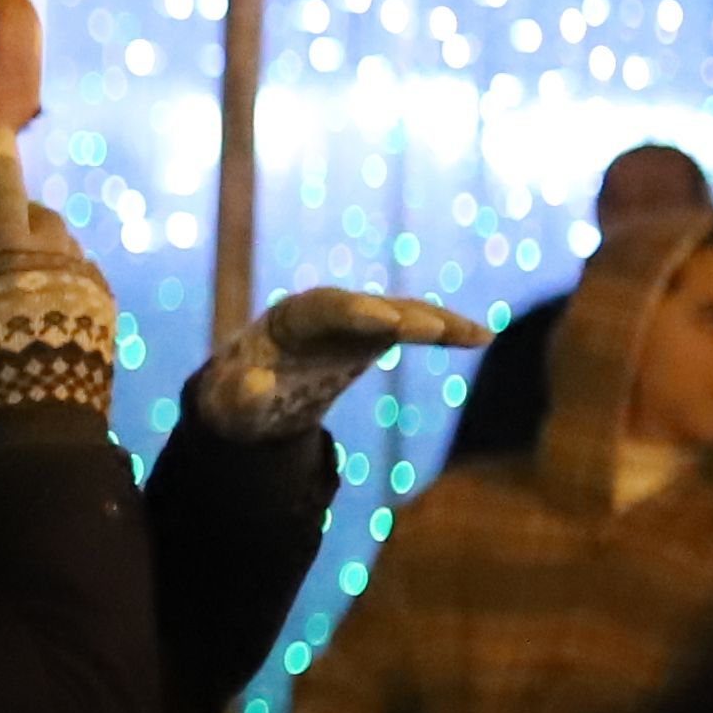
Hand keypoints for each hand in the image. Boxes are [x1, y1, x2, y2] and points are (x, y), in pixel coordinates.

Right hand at [0, 133, 122, 445]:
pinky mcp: (106, 315)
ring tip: (21, 262)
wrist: (52, 437)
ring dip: (45, 240)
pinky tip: (50, 292)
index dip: (0, 161)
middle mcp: (59, 264)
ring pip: (69, 244)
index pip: (5, 196)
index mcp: (14, 262)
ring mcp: (90, 288)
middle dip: (22, 209)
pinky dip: (66, 268)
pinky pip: (87, 272)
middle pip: (43, 217)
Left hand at [189, 285, 494, 442]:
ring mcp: (355, 319)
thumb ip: (239, 398)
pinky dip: (445, 331)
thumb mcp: (230, 406)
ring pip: (400, 312)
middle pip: (367, 306)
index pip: (322, 309)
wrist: (252, 393)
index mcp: (288, 321)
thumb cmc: (236, 398)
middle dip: (399, 314)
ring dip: (435, 321)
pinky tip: (483, 337)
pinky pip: (416, 328)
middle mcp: (325, 310)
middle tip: (434, 327)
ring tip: (476, 334)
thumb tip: (254, 386)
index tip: (386, 323)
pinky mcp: (378, 334)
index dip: (354, 313)